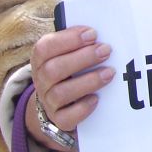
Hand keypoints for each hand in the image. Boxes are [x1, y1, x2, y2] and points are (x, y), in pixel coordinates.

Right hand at [27, 26, 114, 150]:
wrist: (61, 104)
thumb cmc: (73, 69)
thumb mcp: (71, 54)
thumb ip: (82, 43)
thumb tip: (107, 30)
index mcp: (41, 60)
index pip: (44, 47)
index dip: (68, 39)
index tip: (93, 34)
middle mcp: (41, 81)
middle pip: (53, 70)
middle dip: (82, 58)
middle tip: (106, 50)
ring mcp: (49, 102)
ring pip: (60, 93)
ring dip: (88, 81)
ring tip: (109, 73)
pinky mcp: (59, 120)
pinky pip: (66, 118)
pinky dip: (82, 108)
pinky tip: (97, 98)